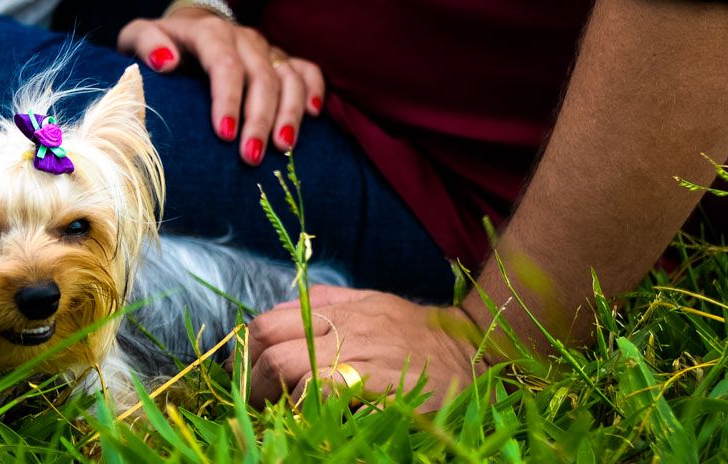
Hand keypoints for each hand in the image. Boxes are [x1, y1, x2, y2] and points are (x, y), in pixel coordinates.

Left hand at [117, 8, 325, 165]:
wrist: (186, 29)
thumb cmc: (158, 43)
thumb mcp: (137, 35)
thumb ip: (145, 42)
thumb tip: (167, 61)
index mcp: (209, 32)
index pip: (224, 63)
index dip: (228, 98)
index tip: (224, 133)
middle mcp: (242, 38)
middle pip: (261, 76)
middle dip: (259, 118)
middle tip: (251, 157)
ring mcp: (264, 49)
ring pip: (289, 76)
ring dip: (290, 112)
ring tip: (284, 148)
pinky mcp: (279, 60)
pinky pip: (307, 69)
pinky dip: (314, 89)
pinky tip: (314, 114)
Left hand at [247, 285, 484, 411]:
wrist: (480, 352)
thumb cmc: (421, 335)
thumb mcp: (373, 305)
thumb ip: (327, 306)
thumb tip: (275, 316)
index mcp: (342, 309)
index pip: (270, 322)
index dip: (248, 353)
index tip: (246, 378)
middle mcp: (351, 327)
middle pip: (275, 347)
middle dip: (255, 382)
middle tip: (257, 407)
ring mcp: (369, 357)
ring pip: (298, 369)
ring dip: (278, 398)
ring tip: (280, 418)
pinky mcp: (389, 388)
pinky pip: (334, 393)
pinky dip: (313, 409)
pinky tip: (313, 421)